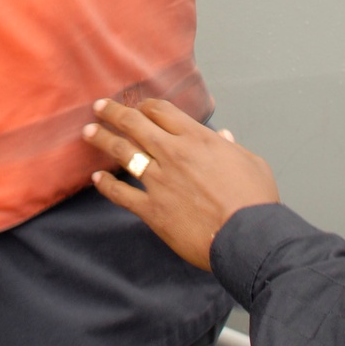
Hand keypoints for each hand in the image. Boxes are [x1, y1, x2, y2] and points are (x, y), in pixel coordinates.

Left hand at [83, 98, 279, 270]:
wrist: (249, 239)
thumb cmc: (255, 201)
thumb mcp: (250, 163)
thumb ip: (231, 147)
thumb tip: (223, 137)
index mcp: (196, 138)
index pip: (160, 111)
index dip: (145, 106)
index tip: (137, 107)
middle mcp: (172, 153)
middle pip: (134, 124)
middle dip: (113, 112)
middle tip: (99, 107)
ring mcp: (159, 181)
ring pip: (122, 152)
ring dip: (102, 139)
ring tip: (89, 132)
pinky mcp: (153, 210)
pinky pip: (122, 194)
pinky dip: (106, 185)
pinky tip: (96, 178)